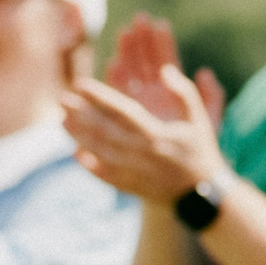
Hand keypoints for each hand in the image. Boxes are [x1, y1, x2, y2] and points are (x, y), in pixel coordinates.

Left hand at [61, 57, 228, 202]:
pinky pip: (105, 176)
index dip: (99, 96)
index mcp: (156, 134)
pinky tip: (76, 154)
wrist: (204, 195)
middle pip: (103, 131)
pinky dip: (89, 166)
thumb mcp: (199, 118)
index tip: (80, 83)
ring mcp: (134, 173)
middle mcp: (140, 154)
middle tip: (61, 99)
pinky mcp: (131, 187)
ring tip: (62, 121)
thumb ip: (183, 91)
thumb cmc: (201, 150)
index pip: (121, 111)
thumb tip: (164, 70)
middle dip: (80, 114)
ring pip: (99, 153)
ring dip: (79, 137)